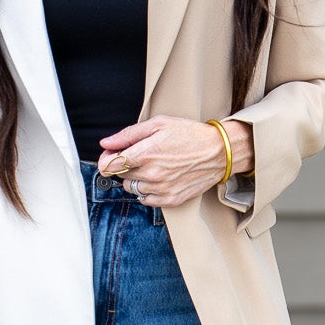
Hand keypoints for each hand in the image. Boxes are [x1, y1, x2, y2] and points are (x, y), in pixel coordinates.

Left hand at [98, 116, 252, 205]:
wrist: (219, 152)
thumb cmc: (189, 135)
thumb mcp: (158, 124)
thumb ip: (128, 135)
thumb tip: (105, 143)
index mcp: (146, 153)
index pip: (109, 166)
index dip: (106, 160)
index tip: (111, 156)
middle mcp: (151, 174)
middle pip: (120, 176)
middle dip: (125, 166)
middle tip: (140, 156)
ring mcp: (161, 189)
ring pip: (132, 188)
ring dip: (136, 179)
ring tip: (152, 166)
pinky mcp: (170, 200)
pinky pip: (145, 200)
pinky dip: (146, 191)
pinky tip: (158, 179)